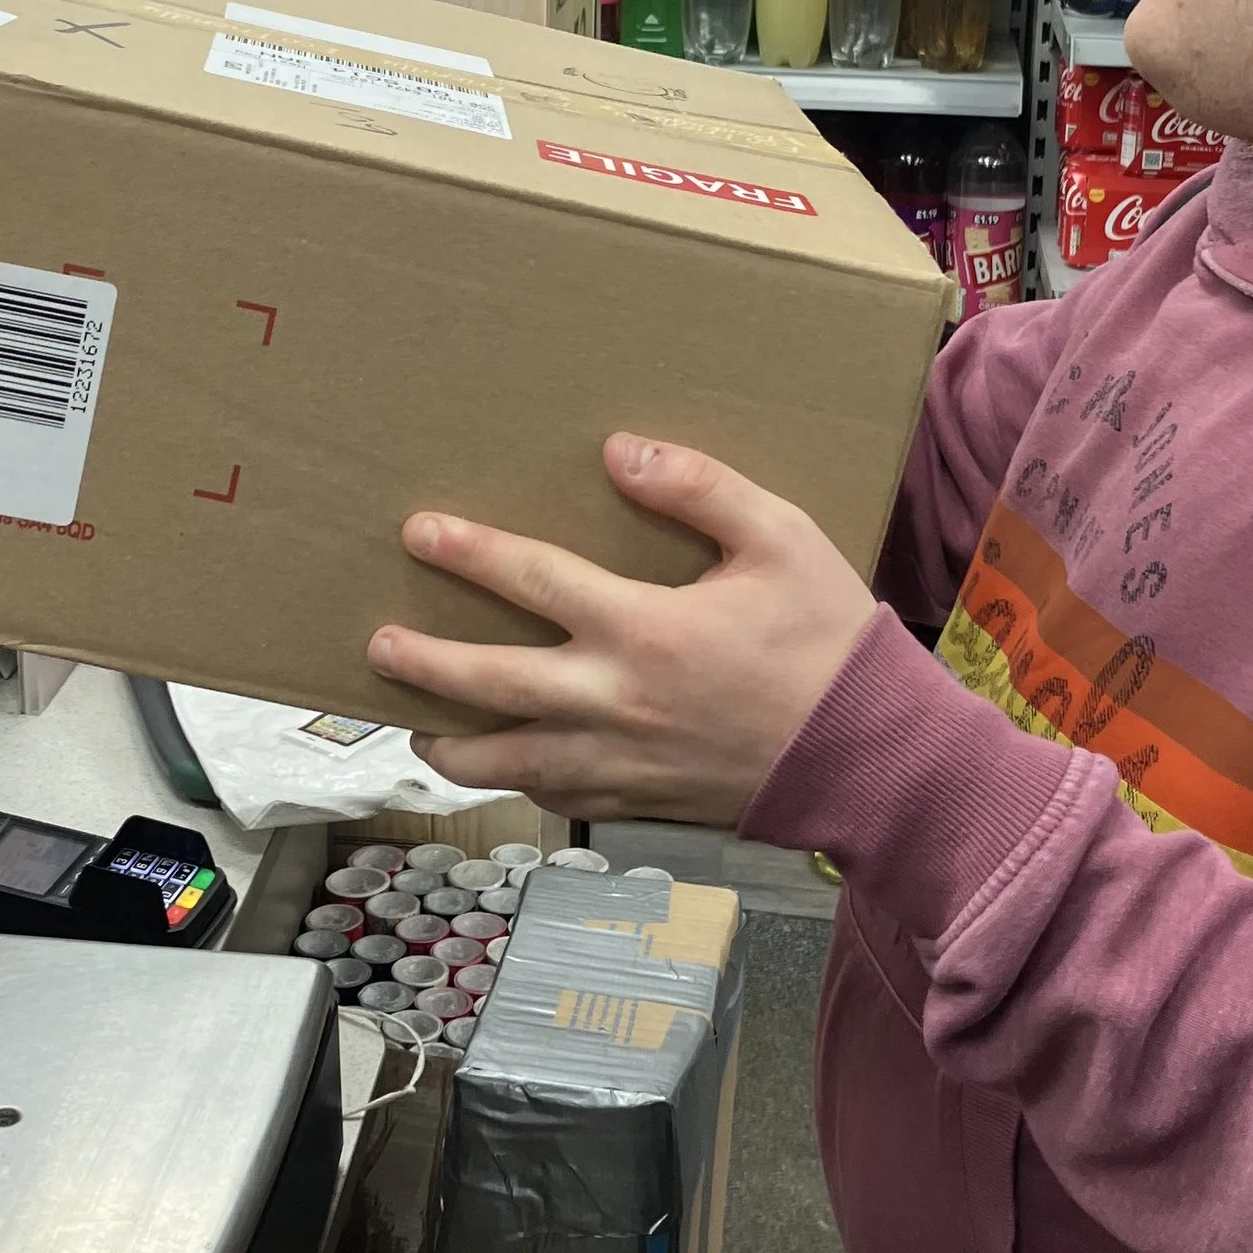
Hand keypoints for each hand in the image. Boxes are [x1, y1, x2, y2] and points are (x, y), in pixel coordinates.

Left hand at [367, 433, 876, 825]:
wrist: (875, 758)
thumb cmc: (831, 642)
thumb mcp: (782, 538)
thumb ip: (700, 488)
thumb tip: (621, 451)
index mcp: (647, 630)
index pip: (535, 580)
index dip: (471, 552)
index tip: (421, 532)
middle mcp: (617, 701)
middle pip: (492, 682)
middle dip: (426, 661)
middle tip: (376, 642)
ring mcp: (622, 762)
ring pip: (509, 761)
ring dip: (452, 744)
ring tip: (410, 728)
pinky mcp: (639, 802)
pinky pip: (555, 797)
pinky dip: (513, 785)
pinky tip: (495, 770)